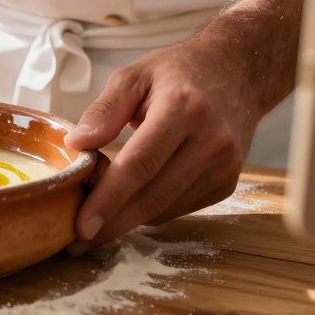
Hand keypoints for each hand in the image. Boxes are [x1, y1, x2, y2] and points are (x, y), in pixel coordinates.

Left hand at [63, 30, 263, 253]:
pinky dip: (151, 210)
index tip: (80, 224)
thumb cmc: (179, 72)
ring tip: (96, 218)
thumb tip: (76, 144)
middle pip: (153, 196)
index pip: (140, 164)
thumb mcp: (135, 75)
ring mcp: (224, 166)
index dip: (108, 199)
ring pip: (165, 209)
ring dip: (128, 219)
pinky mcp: (227, 183)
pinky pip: (179, 208)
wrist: (238, 73)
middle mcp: (210, 141)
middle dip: (111, 224)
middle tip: (77, 242)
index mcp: (184, 109)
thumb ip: (104, 109)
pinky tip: (131, 201)